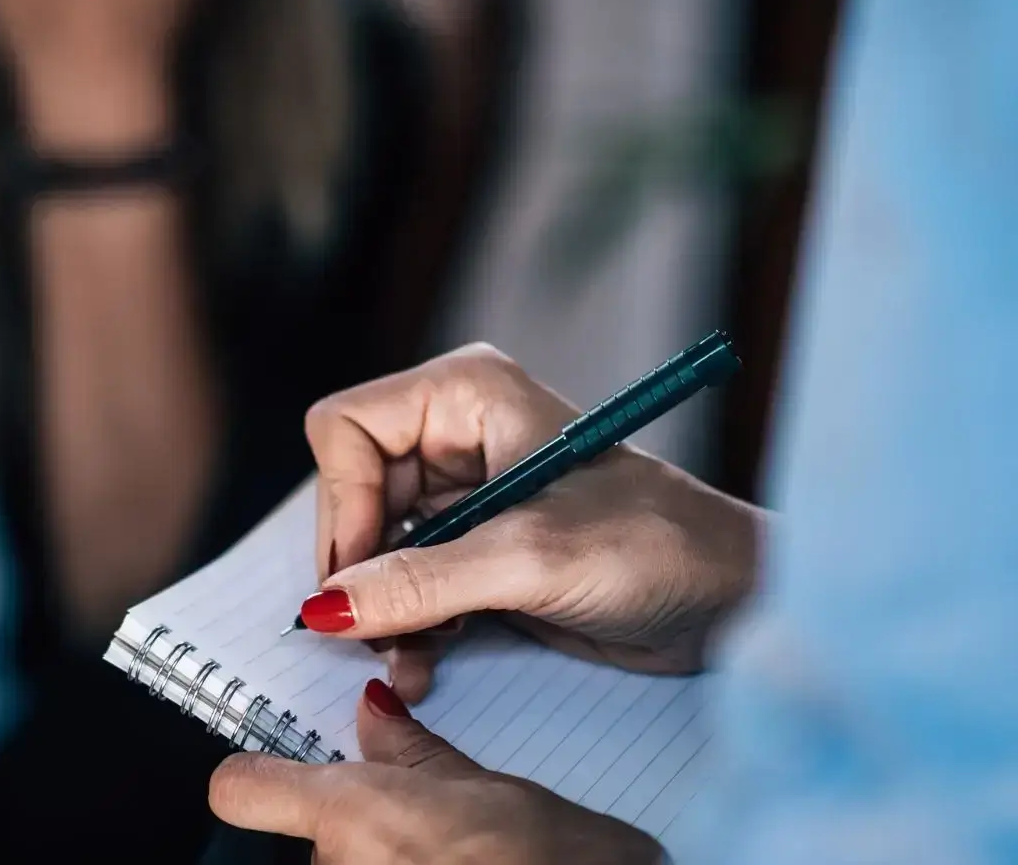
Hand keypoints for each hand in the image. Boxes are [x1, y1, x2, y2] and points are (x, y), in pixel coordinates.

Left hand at [209, 678, 663, 863]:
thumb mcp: (494, 792)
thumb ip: (416, 754)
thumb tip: (373, 715)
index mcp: (354, 816)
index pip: (239, 790)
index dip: (254, 778)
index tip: (269, 772)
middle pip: (308, 841)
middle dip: (356, 832)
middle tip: (426, 828)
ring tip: (458, 862)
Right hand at [302, 344, 763, 700]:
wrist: (735, 602)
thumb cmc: (661, 545)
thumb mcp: (530, 560)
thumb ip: (421, 582)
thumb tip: (326, 606)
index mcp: (465, 396)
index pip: (346, 430)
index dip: (344, 504)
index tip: (362, 573)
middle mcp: (455, 437)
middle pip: (350, 495)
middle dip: (360, 571)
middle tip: (375, 632)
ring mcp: (463, 499)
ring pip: (370, 550)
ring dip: (380, 612)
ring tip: (406, 662)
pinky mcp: (475, 554)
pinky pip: (404, 587)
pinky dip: (405, 629)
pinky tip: (424, 665)